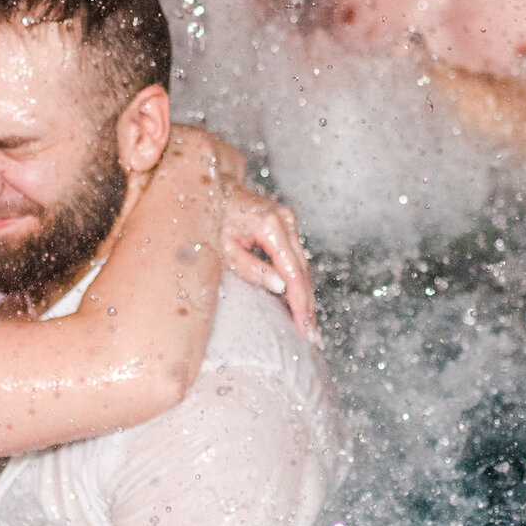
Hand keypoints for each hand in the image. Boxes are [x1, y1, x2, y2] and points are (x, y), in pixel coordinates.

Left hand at [220, 179, 315, 338]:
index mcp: (270, 226)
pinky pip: (297, 258)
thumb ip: (251, 269)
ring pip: (304, 265)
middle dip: (308, 305)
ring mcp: (290, 220)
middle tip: (312, 336)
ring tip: (308, 325)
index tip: (304, 327)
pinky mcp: (288, 224)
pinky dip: (299, 281)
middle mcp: (286, 221)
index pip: (292, 272)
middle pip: (304, 270)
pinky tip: (300, 303)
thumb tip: (280, 288)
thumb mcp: (224, 248)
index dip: (300, 303)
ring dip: (306, 296)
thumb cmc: (213, 219)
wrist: (214, 188)